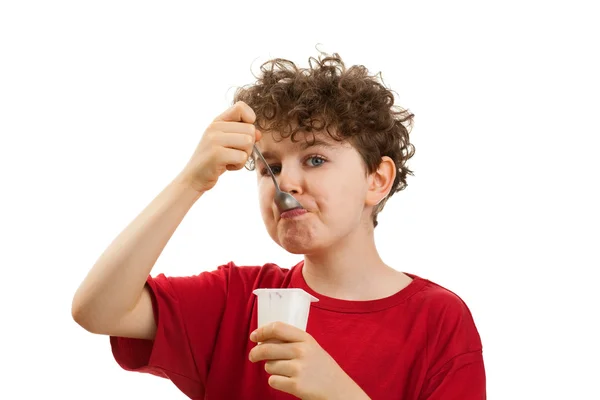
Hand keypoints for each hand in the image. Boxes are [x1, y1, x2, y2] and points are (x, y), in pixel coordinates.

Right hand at [175, 101, 261, 193]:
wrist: (193, 178)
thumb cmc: (213, 160)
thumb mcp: (225, 143)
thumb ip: (242, 135)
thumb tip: (259, 134)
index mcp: (217, 121)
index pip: (241, 107)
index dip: (249, 120)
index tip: (242, 134)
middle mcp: (214, 127)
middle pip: (250, 129)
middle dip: (248, 146)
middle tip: (234, 153)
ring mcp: (214, 140)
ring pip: (248, 142)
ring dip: (244, 156)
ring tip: (230, 160)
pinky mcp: (217, 155)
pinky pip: (242, 157)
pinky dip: (238, 165)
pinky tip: (226, 166)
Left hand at [249, 322, 369, 399]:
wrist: (338, 390)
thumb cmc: (321, 368)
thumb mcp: (311, 348)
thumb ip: (291, 341)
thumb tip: (264, 339)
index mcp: (305, 339)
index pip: (277, 328)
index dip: (262, 331)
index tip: (254, 336)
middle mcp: (301, 351)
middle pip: (267, 348)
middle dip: (255, 353)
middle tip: (253, 357)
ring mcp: (298, 368)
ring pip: (269, 366)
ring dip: (272, 369)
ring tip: (286, 372)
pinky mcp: (296, 385)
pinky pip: (273, 381)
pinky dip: (276, 382)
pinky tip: (288, 382)